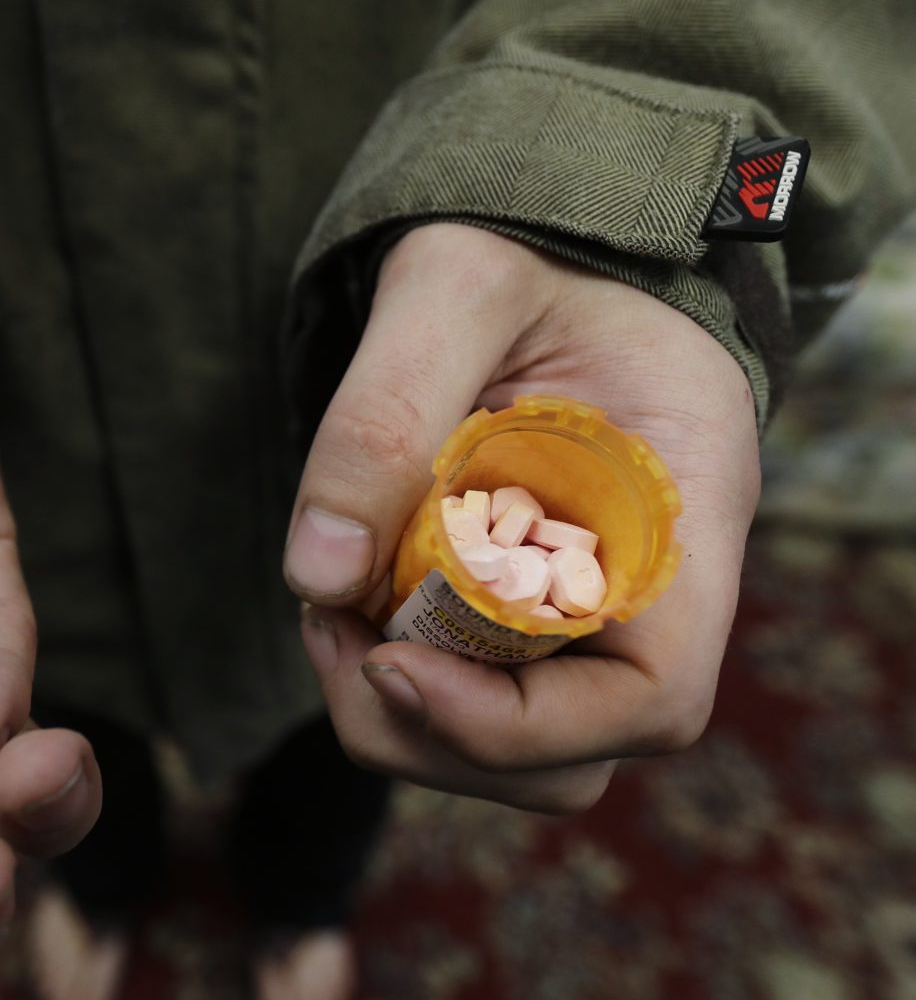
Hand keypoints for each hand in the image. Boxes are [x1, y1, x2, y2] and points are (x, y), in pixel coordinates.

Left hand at [285, 223, 759, 813]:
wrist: (549, 243)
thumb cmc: (528, 246)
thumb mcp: (454, 284)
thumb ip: (385, 411)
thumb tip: (318, 575)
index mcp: (682, 511)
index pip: (650, 697)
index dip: (517, 726)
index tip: (391, 664)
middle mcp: (652, 591)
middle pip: (565, 756)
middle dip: (428, 729)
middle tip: (330, 627)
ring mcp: (590, 614)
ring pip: (511, 750)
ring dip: (398, 712)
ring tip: (330, 608)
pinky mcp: (527, 616)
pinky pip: (469, 694)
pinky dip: (389, 677)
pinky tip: (341, 596)